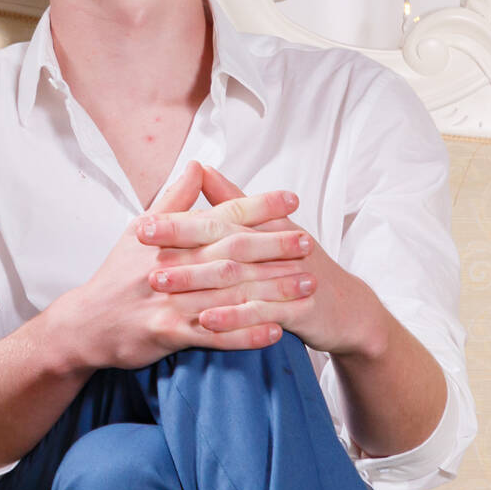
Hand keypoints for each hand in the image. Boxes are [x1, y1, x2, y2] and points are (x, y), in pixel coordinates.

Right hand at [44, 162, 300, 371]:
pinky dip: (245, 334)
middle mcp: (170, 265)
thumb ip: (173, 201)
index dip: (256, 206)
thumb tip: (197, 165)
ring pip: (229, 294)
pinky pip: (213, 336)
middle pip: (230, 253)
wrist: (84, 324)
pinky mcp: (167, 333)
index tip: (290, 199)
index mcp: (167, 238)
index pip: (218, 216)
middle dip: (273, 247)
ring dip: (271, 291)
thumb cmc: (116, 276)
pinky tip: (276, 331)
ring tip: (308, 286)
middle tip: (309, 243)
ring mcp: (169, 301)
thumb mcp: (138, 232)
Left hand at [146, 165, 389, 358]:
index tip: (142, 223)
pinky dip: (234, 318)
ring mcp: (289, 278)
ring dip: (197, 280)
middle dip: (180, 244)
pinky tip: (206, 321)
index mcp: (265, 226)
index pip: (217, 218)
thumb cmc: (300, 265)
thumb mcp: (269, 230)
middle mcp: (277, 247)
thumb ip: (232, 202)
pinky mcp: (300, 309)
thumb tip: (200, 168)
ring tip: (161, 281)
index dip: (179, 221)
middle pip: (223, 242)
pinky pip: (263, 313)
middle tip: (142, 248)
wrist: (348, 309)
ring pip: (237, 277)